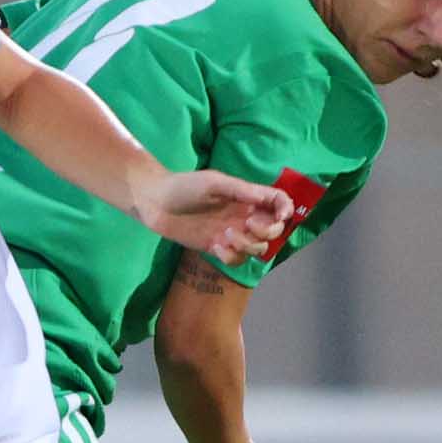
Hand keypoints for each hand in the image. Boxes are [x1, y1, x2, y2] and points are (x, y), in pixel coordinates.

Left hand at [134, 169, 294, 264]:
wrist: (155, 202)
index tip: (281, 215)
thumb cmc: (184, 186)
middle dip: (266, 232)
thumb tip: (264, 198)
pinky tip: (214, 247)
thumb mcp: (214, 183)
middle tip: (247, 226)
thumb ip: (241, 190)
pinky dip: (230, 256)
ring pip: (257, 249)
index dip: (286, 209)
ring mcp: (231, 233)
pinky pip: (236, 259)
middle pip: (273, 231)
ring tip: (224, 236)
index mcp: (246, 196)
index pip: (278, 202)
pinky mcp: (217, 248)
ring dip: (246, 246)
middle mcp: (243, 215)